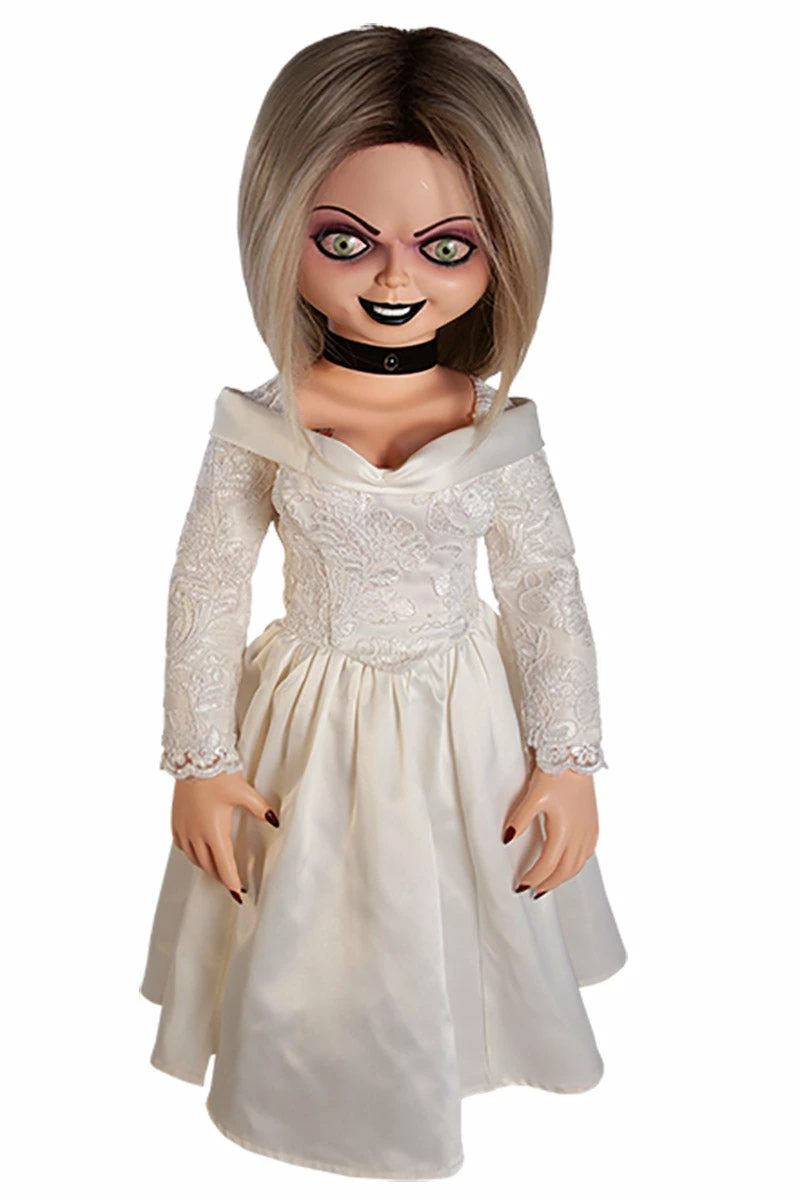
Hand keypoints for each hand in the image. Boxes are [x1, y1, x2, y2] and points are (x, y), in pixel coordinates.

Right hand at [171, 770, 278, 901]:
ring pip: (194, 859)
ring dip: (207, 867)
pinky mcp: (176, 822)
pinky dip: (192, 854)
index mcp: (214, 831)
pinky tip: (198, 852)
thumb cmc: (219, 776)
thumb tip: (275, 821)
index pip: (224, 866)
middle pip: (209, 866)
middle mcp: (196, 835)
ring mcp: (183, 829)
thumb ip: (260, 809)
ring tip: (217, 870)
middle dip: (221, 877)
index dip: (232, 882)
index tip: (238, 895)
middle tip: (232, 884)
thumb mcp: (244, 792)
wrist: (193, 759)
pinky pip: (182, 847)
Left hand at [502, 763, 598, 895]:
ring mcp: (589, 832)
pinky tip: (568, 863)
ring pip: (578, 865)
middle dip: (548, 884)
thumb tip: (507, 839)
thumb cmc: (554, 775)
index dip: (534, 878)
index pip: (547, 865)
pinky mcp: (594, 826)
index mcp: (563, 832)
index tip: (521, 886)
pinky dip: (576, 865)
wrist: (576, 757)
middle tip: (534, 892)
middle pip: (565, 871)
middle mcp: (580, 836)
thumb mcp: (532, 797)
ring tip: (548, 883)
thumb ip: (519, 820)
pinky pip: (587, 854)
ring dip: (563, 877)